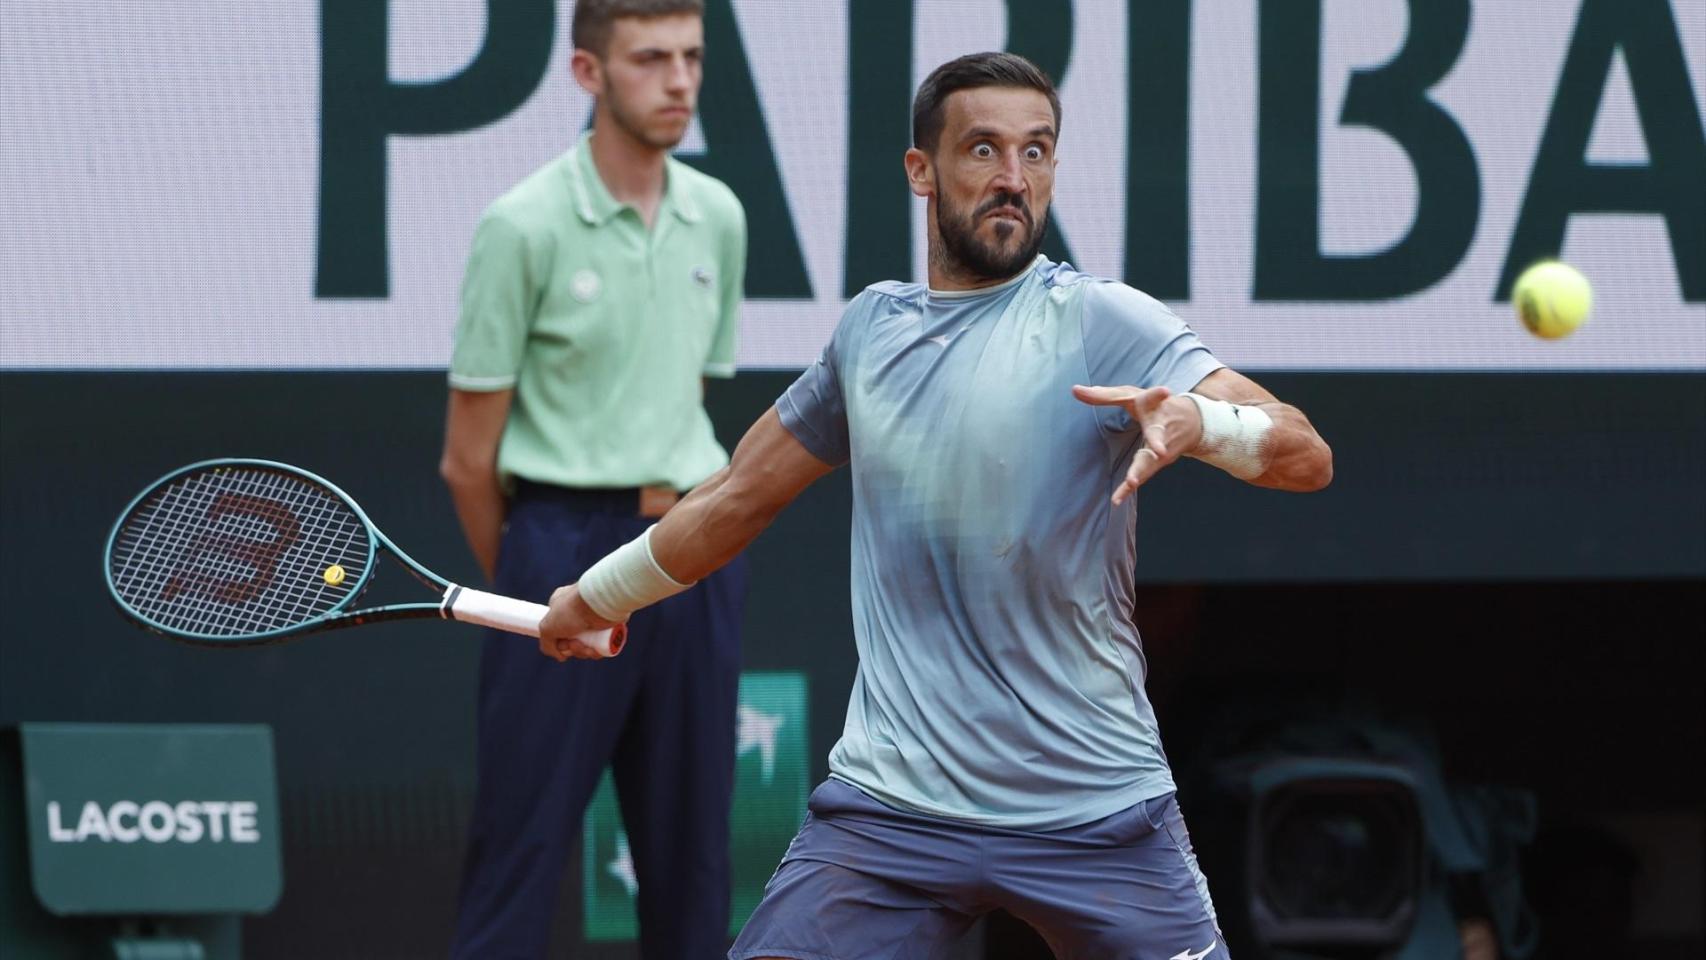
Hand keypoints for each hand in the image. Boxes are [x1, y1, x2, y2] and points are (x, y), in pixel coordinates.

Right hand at [537, 583, 623, 661]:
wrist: (600, 603)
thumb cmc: (571, 610)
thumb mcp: (547, 627)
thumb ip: (546, 643)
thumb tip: (560, 656)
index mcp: (560, 606)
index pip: (555, 630)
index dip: (557, 642)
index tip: (560, 645)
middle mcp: (575, 612)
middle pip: (570, 640)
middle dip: (571, 648)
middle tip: (574, 644)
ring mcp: (591, 620)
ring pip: (584, 645)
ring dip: (582, 652)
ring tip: (585, 647)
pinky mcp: (605, 628)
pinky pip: (598, 646)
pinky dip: (595, 652)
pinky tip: (594, 650)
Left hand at [1071, 384, 1203, 504]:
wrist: (1193, 421)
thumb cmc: (1155, 406)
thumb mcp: (1131, 396)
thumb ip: (1104, 395)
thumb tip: (1074, 390)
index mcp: (1154, 406)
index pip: (1155, 397)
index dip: (1159, 394)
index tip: (1166, 391)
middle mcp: (1163, 427)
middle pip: (1159, 435)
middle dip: (1158, 442)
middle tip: (1160, 451)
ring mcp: (1164, 447)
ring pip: (1152, 460)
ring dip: (1142, 472)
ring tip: (1132, 482)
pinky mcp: (1161, 462)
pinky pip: (1144, 475)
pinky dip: (1130, 488)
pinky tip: (1117, 499)